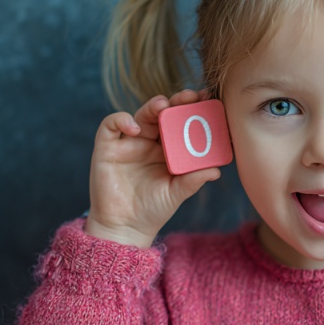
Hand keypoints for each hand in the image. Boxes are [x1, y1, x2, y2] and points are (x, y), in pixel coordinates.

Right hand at [85, 89, 221, 247]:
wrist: (125, 227)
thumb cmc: (153, 209)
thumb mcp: (177, 193)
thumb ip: (193, 180)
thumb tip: (216, 170)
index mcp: (168, 149)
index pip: (182, 122)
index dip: (194, 109)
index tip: (208, 100)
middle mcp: (149, 141)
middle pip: (163, 113)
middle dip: (177, 101)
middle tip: (191, 96)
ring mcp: (128, 142)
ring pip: (141, 114)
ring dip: (153, 106)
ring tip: (164, 106)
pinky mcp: (107, 147)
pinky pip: (111, 125)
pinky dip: (122, 120)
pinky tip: (135, 128)